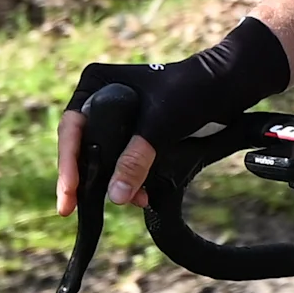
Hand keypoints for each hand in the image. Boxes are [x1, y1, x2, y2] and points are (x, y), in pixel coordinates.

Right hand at [52, 19, 291, 213]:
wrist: (226, 87)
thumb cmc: (191, 92)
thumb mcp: (160, 125)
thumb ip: (136, 159)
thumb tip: (115, 197)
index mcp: (94, 83)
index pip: (71, 127)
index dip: (67, 162)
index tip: (68, 192)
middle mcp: (98, 97)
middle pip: (81, 145)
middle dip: (84, 178)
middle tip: (70, 209)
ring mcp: (115, 115)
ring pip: (102, 156)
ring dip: (111, 182)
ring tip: (129, 201)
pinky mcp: (134, 132)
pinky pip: (122, 159)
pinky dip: (130, 178)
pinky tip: (141, 196)